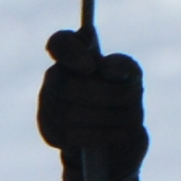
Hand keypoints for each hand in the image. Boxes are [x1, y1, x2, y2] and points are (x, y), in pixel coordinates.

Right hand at [38, 34, 144, 180]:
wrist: (118, 138)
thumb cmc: (124, 97)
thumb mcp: (131, 78)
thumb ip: (123, 66)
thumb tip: (108, 69)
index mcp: (76, 54)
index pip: (60, 43)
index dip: (70, 54)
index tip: (90, 67)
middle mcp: (55, 76)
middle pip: (66, 86)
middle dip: (107, 96)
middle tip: (132, 100)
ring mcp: (48, 103)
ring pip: (70, 113)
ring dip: (108, 118)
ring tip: (127, 118)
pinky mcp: (49, 131)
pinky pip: (72, 135)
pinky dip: (100, 135)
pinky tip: (115, 134)